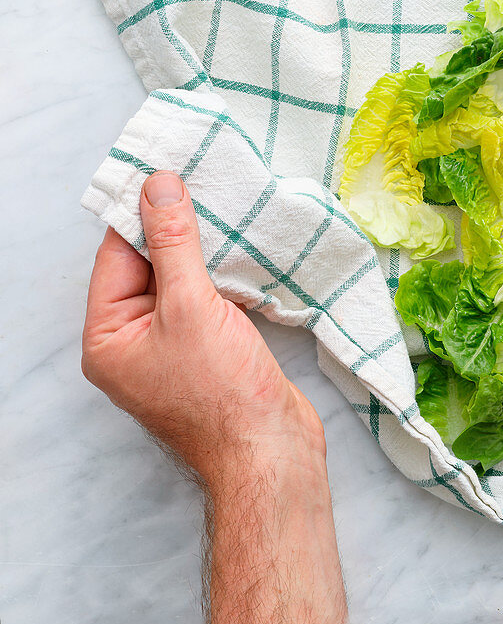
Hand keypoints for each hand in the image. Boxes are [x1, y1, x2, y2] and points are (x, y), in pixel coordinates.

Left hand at [82, 172, 346, 623]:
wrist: (272, 452)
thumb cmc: (223, 392)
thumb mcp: (193, 307)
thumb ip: (176, 243)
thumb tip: (159, 185)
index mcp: (108, 337)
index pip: (118, 256)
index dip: (144, 213)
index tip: (171, 171)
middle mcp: (134, 343)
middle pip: (149, 266)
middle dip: (178, 228)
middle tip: (207, 183)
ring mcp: (175, 349)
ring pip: (183, 281)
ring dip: (206, 250)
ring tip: (232, 209)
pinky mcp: (211, 352)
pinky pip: (208, 301)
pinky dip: (224, 276)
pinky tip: (247, 251)